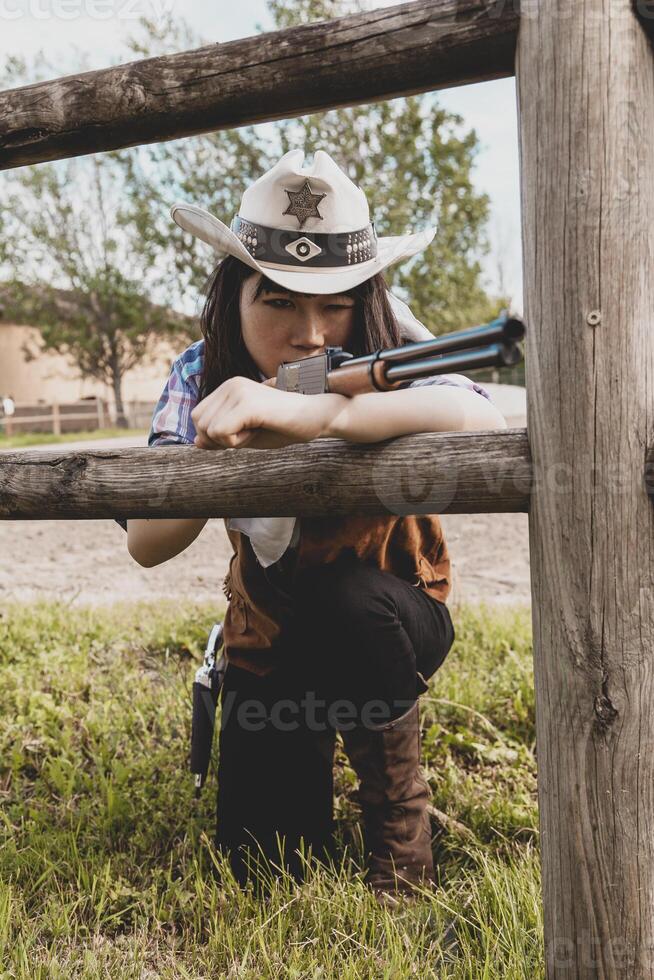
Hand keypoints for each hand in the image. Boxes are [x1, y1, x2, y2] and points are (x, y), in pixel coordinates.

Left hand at [190, 376, 347, 449]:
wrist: (316, 417)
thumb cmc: (285, 426)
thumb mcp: (247, 434)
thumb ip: (222, 436)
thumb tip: (197, 442)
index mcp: (228, 387)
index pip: (199, 418)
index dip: (216, 435)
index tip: (245, 430)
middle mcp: (230, 384)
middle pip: (199, 423)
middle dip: (220, 439)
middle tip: (251, 431)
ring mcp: (237, 391)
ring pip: (208, 430)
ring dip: (231, 440)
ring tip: (256, 429)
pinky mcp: (246, 403)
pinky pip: (221, 433)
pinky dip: (237, 441)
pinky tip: (258, 430)